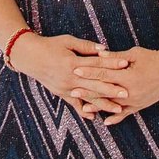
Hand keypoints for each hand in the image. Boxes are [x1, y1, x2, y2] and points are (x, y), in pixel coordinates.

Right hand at [10, 33, 124, 117]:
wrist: (30, 57)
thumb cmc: (50, 46)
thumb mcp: (68, 41)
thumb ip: (86, 46)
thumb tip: (104, 49)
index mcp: (72, 62)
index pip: (96, 64)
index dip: (112, 64)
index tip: (126, 65)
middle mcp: (70, 77)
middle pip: (94, 84)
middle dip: (112, 89)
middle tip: (128, 94)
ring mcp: (65, 87)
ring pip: (87, 97)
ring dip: (103, 104)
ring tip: (118, 109)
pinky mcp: (61, 93)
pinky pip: (74, 104)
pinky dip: (83, 110)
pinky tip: (94, 117)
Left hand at [66, 42, 158, 124]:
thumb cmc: (153, 59)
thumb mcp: (135, 54)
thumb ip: (116, 57)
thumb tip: (100, 54)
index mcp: (129, 76)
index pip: (104, 74)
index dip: (89, 72)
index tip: (76, 70)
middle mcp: (131, 91)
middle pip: (105, 92)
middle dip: (88, 91)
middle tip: (72, 89)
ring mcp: (136, 100)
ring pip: (112, 105)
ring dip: (98, 106)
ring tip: (83, 107)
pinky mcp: (140, 106)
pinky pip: (125, 114)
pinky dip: (115, 118)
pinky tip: (104, 121)